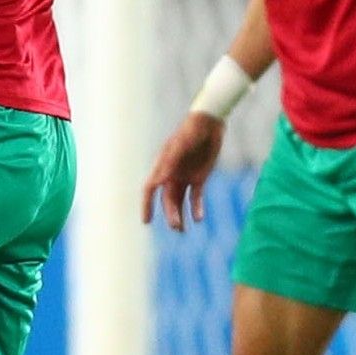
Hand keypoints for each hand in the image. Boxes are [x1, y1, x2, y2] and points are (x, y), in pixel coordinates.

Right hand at [142, 111, 225, 230]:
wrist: (209, 124)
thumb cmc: (191, 132)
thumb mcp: (180, 146)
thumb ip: (169, 162)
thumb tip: (157, 181)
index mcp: (162, 167)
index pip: (150, 189)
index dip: (147, 205)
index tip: (146, 221)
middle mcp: (171, 175)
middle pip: (167, 200)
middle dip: (170, 214)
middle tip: (177, 227)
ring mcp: (185, 177)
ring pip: (179, 202)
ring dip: (180, 215)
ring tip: (183, 229)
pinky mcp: (199, 178)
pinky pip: (195, 197)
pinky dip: (196, 209)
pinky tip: (198, 218)